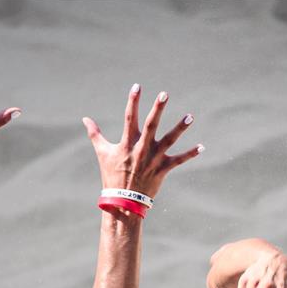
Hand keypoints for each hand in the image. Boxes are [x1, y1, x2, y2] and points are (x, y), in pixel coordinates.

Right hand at [83, 84, 201, 201]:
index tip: (137, 86)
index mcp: (127, 143)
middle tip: (165, 94)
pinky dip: (191, 154)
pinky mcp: (163, 169)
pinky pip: (179, 160)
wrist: (123, 201)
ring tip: (190, 116)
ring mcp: (154, 159)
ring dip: (180, 127)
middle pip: (151, 125)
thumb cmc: (111, 175)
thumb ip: (95, 134)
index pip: (130, 118)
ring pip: (170, 140)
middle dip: (158, 109)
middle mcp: (142, 149)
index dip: (133, 101)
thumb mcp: (102, 153)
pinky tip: (202, 147)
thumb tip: (85, 119)